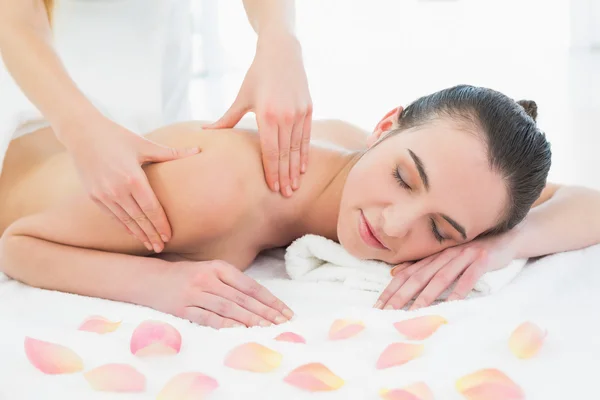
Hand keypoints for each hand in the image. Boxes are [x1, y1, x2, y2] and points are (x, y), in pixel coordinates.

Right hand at [62, 117, 198, 252]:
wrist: (82, 132)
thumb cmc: (117, 136)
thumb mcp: (144, 144)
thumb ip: (171, 153)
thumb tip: (198, 150)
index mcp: (133, 178)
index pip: (151, 208)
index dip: (161, 224)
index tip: (169, 236)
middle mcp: (117, 190)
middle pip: (139, 218)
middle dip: (151, 234)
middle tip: (161, 248)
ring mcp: (103, 195)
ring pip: (125, 220)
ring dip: (138, 234)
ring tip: (149, 245)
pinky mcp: (93, 196)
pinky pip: (111, 216)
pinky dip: (123, 226)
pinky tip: (132, 234)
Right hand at [152, 260, 293, 328]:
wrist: (150, 278)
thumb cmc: (186, 275)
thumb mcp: (210, 269)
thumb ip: (232, 281)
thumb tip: (260, 300)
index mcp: (218, 267)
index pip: (251, 286)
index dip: (270, 300)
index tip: (285, 311)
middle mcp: (208, 278)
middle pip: (243, 298)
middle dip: (265, 312)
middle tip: (282, 323)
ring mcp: (195, 293)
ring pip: (228, 308)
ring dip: (249, 320)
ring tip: (267, 328)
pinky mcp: (182, 308)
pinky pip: (207, 318)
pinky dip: (224, 324)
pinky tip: (238, 331)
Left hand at [204, 30, 311, 196]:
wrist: (282, 53)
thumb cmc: (257, 75)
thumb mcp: (242, 97)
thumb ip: (227, 118)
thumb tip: (205, 132)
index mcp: (266, 115)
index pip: (270, 151)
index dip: (272, 171)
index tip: (273, 188)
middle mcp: (285, 116)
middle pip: (285, 154)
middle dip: (285, 176)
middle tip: (285, 194)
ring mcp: (299, 113)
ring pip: (297, 148)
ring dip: (296, 169)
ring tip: (294, 186)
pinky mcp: (308, 109)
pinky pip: (306, 137)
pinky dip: (304, 154)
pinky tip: (302, 167)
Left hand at [374, 232, 518, 310]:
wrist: (505, 238)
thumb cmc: (470, 253)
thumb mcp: (443, 258)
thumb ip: (421, 266)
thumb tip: (393, 274)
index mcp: (432, 256)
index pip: (406, 274)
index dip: (391, 290)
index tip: (378, 306)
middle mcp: (444, 255)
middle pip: (418, 277)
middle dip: (401, 296)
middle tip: (388, 312)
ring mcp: (463, 256)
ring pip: (440, 278)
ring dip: (426, 296)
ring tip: (413, 312)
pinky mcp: (482, 260)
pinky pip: (468, 278)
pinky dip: (459, 291)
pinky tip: (451, 305)